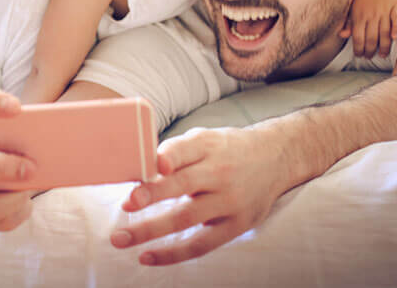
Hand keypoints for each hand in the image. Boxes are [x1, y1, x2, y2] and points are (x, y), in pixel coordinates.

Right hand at [0, 87, 36, 233]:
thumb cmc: (3, 144)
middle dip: (1, 167)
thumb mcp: (6, 131)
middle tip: (31, 167)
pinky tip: (26, 203)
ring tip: (31, 189)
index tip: (17, 108)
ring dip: (13, 200)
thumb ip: (20, 129)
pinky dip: (16, 214)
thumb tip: (53, 137)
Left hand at [110, 126, 285, 265]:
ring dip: (151, 230)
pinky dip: (173, 254)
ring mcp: (229, 200)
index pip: (184, 149)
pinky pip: (201, 244)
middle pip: (183, 184)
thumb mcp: (204, 139)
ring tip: (121, 238)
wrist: (275, 158)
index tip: (150, 165)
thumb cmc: (226, 149)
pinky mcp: (237, 225)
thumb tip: (136, 170)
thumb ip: (175, 152)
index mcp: (207, 145)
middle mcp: (220, 171)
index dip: (167, 157)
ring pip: (187, 218)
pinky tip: (147, 256)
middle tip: (126, 204)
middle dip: (152, 194)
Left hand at [339, 0, 396, 57]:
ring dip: (384, 45)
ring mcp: (384, 9)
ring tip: (382, 54)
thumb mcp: (351, 6)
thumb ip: (347, 21)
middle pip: (372, 37)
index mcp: (359, 15)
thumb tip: (342, 35)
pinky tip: (395, 38)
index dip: (359, 49)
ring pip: (385, 31)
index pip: (358, 37)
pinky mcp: (396, 4)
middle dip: (371, 50)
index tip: (360, 56)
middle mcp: (372, 13)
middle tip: (371, 57)